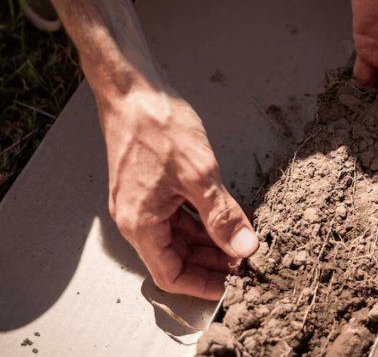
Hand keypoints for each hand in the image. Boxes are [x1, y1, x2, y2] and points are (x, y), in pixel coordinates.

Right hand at [101, 87, 258, 300]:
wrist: (132, 90)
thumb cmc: (157, 126)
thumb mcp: (200, 175)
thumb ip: (223, 216)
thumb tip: (244, 247)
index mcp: (141, 224)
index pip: (170, 274)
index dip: (202, 285)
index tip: (232, 286)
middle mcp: (136, 218)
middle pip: (175, 258)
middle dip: (211, 263)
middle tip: (245, 262)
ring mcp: (141, 201)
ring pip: (178, 237)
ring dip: (208, 242)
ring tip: (240, 241)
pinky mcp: (149, 186)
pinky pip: (176, 215)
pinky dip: (200, 221)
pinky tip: (225, 216)